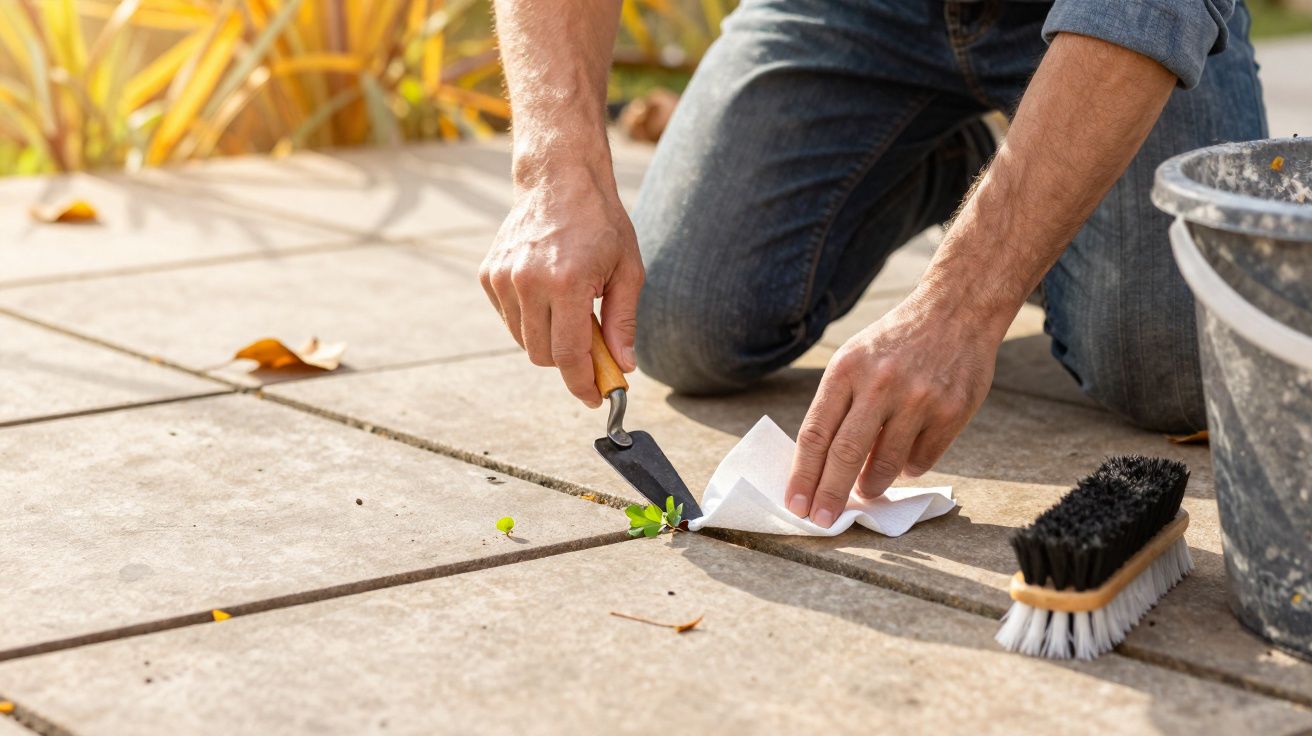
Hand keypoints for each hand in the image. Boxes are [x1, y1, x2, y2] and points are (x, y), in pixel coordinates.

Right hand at [479, 163, 643, 407]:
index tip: (595, 397)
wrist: (559, 178)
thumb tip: (625, 367)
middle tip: (592, 350)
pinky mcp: (488, 274)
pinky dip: (530, 319)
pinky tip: (548, 293)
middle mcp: (528, 282)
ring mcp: (503, 278)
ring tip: (571, 310)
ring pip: (523, 340)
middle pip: (543, 355)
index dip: (583, 383)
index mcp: (566, 282)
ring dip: (548, 339)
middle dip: (569, 363)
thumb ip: (623, 322)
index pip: (569, 355)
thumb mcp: (627, 270)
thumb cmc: (601, 223)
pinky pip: (510, 319)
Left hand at [784, 289, 1005, 526]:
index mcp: (846, 369)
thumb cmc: (895, 343)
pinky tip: (905, 454)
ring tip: (867, 487)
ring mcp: (918, 398)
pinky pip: (921, 460)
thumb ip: (840, 407)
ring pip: (885, 466)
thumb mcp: (855, 360)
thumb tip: (823, 468)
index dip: (803, 474)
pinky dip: (908, 467)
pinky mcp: (951, 412)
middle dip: (830, 496)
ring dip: (871, 485)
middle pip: (845, 455)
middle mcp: (880, 383)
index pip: (815, 433)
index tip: (796, 505)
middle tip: (823, 521)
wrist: (957, 310)